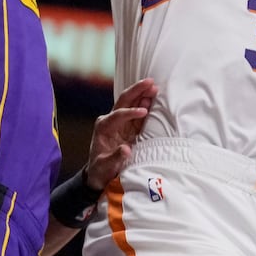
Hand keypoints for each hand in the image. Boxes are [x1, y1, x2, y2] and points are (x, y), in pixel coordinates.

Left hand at [83, 77, 156, 191]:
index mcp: (103, 126)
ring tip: (154, 86)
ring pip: (132, 103)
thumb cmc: (101, 169)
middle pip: (124, 101)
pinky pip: (138, 113)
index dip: (131, 112)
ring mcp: (121, 122)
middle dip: (137, 91)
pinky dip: (146, 104)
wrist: (100, 173)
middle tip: (149, 82)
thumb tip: (126, 149)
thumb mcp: (105, 166)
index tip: (144, 111)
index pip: (118, 115)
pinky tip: (153, 97)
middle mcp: (111, 120)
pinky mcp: (129, 126)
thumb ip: (115, 157)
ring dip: (143, 94)